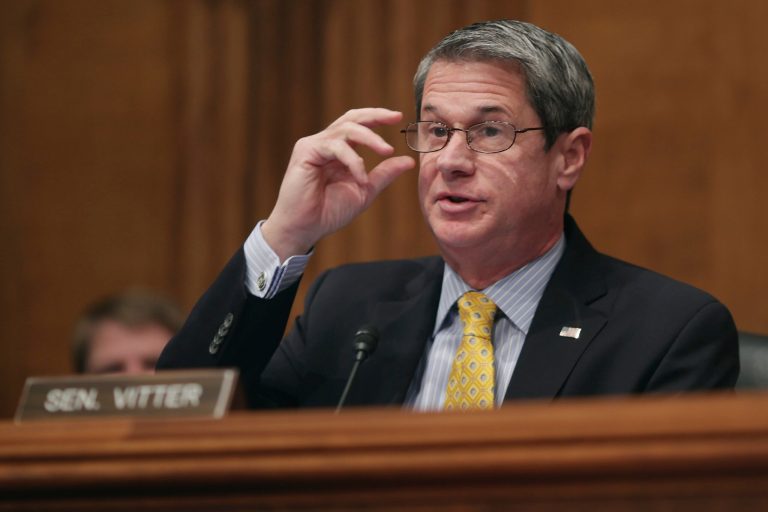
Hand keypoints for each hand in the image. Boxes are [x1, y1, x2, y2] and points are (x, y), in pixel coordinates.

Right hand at [261, 108, 414, 260]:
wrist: (304, 228)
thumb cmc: (329, 211)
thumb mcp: (365, 190)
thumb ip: (384, 174)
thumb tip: (408, 161)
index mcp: (339, 150)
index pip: (358, 125)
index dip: (377, 118)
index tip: (399, 117)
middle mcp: (325, 143)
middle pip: (352, 118)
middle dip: (376, 115)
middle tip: (396, 118)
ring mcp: (314, 145)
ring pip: (346, 129)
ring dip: (370, 138)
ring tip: (387, 151)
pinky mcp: (306, 151)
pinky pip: (336, 147)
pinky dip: (353, 160)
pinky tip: (361, 177)